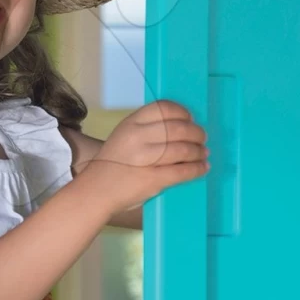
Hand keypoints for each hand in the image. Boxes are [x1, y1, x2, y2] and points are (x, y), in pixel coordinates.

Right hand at [82, 100, 207, 212]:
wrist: (96, 190)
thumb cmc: (114, 163)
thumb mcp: (124, 135)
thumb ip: (147, 129)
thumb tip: (182, 127)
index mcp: (131, 123)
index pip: (164, 108)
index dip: (183, 113)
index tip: (190, 120)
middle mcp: (138, 137)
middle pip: (178, 128)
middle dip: (196, 133)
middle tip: (202, 139)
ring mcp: (146, 158)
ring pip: (184, 149)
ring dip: (199, 151)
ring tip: (203, 154)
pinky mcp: (154, 179)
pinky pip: (183, 171)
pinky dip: (197, 169)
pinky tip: (203, 167)